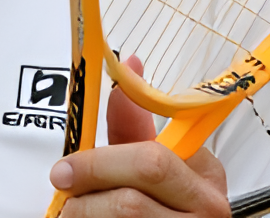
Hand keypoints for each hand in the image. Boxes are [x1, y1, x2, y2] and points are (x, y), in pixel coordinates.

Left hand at [50, 55, 228, 216]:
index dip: (100, 162)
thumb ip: (131, 125)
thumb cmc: (163, 199)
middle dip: (92, 179)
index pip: (150, 157)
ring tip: (72, 208)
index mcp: (204, 172)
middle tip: (61, 181)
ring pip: (128, 214)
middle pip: (137, 189)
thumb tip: (127, 66)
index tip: (67, 162)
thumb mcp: (152, 160)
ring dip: (88, 211)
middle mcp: (207, 206)